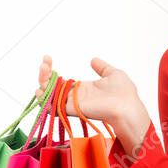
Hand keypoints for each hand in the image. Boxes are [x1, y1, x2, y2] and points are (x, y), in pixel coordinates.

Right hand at [36, 55, 150, 151]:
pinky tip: (41, 88)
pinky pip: (52, 107)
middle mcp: (75, 97)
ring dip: (42, 82)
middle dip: (44, 74)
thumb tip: (93, 60)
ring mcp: (72, 103)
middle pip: (51, 87)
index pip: (60, 81)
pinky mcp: (71, 109)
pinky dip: (44, 99)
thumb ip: (102, 67)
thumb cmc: (125, 93)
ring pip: (48, 96)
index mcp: (83, 89)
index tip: (48, 57)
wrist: (127, 107)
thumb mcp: (113, 74)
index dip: (51, 70)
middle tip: (45, 61)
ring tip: (43, 69)